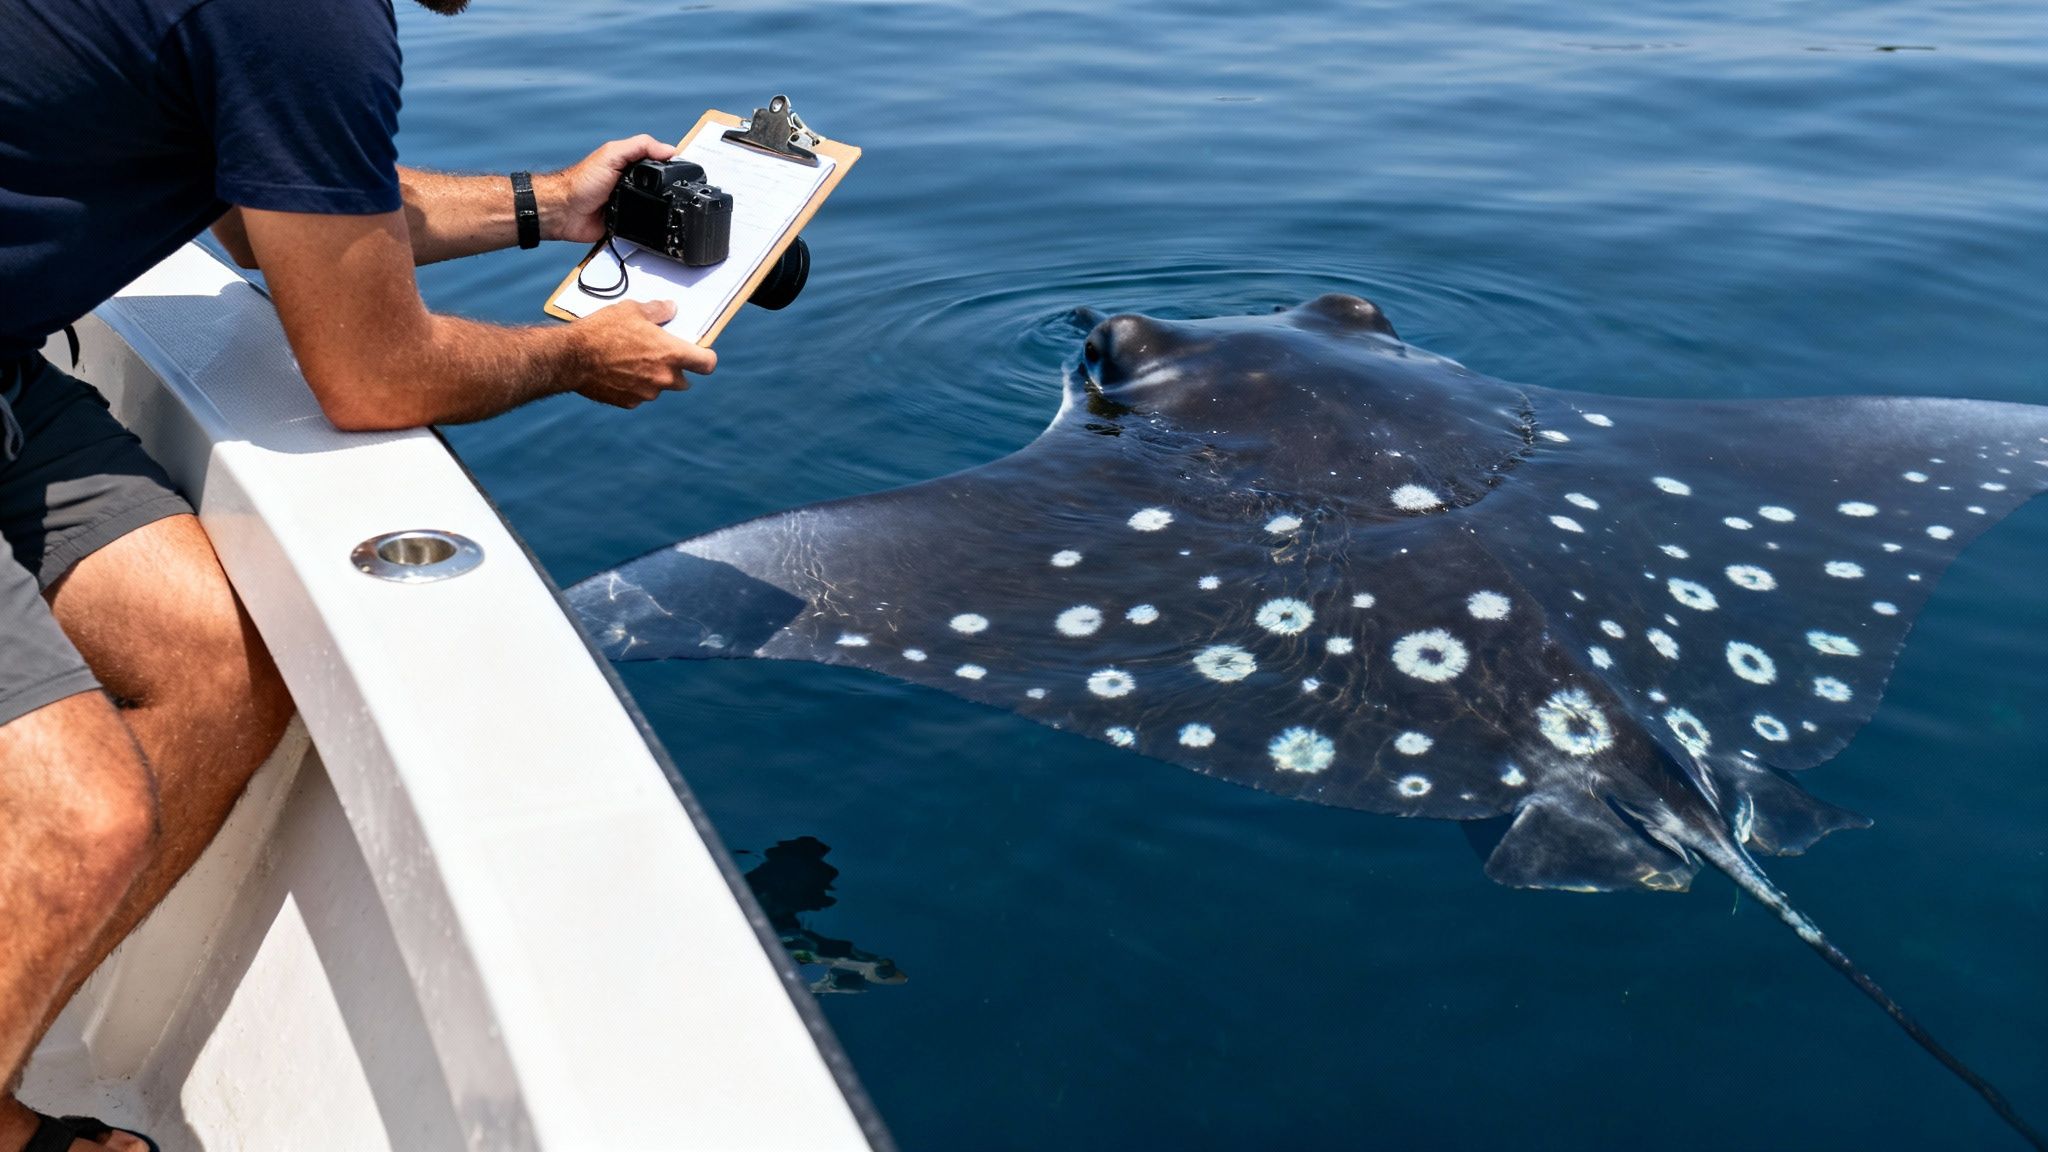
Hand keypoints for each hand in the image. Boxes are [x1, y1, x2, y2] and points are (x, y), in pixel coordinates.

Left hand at [539, 135, 676, 243]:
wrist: (565, 212)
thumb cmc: (582, 181)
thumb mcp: (613, 155)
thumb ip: (640, 147)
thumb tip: (669, 149)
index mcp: (630, 164)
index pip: (658, 161)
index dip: (672, 164)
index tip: (688, 169)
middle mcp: (632, 183)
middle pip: (660, 186)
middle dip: (670, 190)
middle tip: (684, 193)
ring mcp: (630, 203)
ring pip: (654, 207)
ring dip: (660, 209)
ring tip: (672, 210)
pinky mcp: (627, 223)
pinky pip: (644, 225)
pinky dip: (649, 227)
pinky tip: (655, 225)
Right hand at [568, 300, 716, 408]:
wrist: (572, 357)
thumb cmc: (602, 331)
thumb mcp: (631, 310)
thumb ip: (657, 311)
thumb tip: (670, 309)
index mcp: (671, 354)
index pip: (707, 363)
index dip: (705, 358)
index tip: (700, 354)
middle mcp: (664, 378)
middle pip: (685, 380)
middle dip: (675, 370)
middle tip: (658, 355)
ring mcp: (647, 393)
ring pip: (659, 388)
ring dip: (653, 378)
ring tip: (631, 361)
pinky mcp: (630, 403)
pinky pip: (639, 395)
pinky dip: (634, 387)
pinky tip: (618, 372)